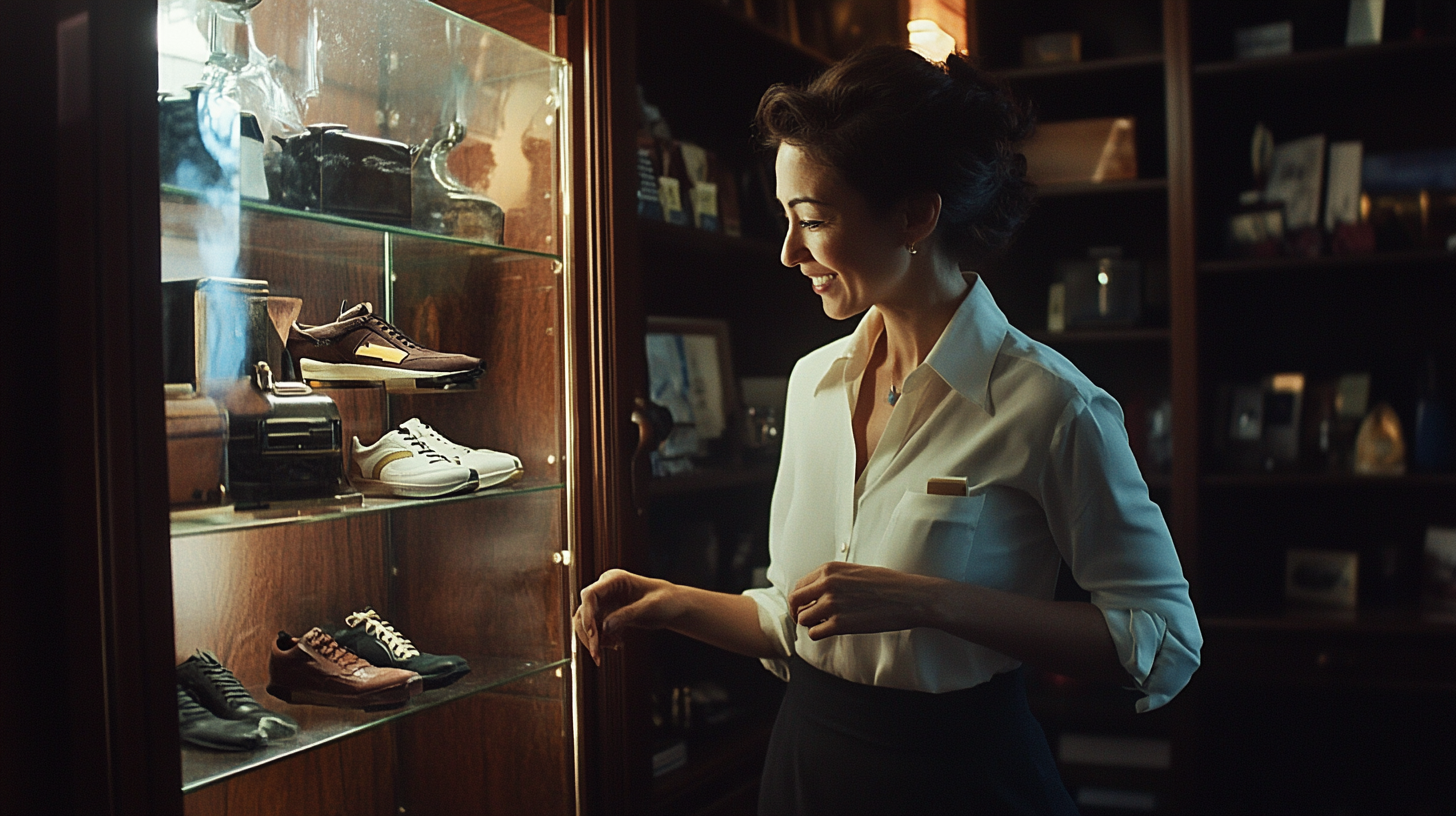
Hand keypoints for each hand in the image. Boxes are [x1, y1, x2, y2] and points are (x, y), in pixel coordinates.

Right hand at [573, 569, 680, 664]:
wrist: (674, 605)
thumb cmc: (666, 600)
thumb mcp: (650, 607)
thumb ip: (628, 614)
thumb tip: (605, 627)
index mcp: (615, 579)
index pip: (590, 594)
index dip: (587, 614)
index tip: (593, 634)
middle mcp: (606, 589)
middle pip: (584, 611)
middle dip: (589, 634)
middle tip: (597, 654)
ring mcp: (606, 602)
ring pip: (586, 623)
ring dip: (594, 639)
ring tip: (613, 647)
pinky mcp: (608, 614)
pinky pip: (596, 629)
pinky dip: (602, 640)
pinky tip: (617, 644)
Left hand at [787, 562, 943, 640]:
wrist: (909, 597)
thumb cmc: (888, 584)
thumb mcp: (856, 571)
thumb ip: (834, 578)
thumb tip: (819, 591)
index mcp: (830, 569)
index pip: (800, 585)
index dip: (800, 598)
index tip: (804, 605)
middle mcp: (827, 584)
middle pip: (795, 601)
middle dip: (798, 612)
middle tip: (805, 619)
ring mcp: (832, 604)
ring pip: (803, 619)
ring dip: (811, 624)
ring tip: (824, 625)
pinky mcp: (839, 624)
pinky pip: (814, 633)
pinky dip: (819, 634)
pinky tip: (831, 631)